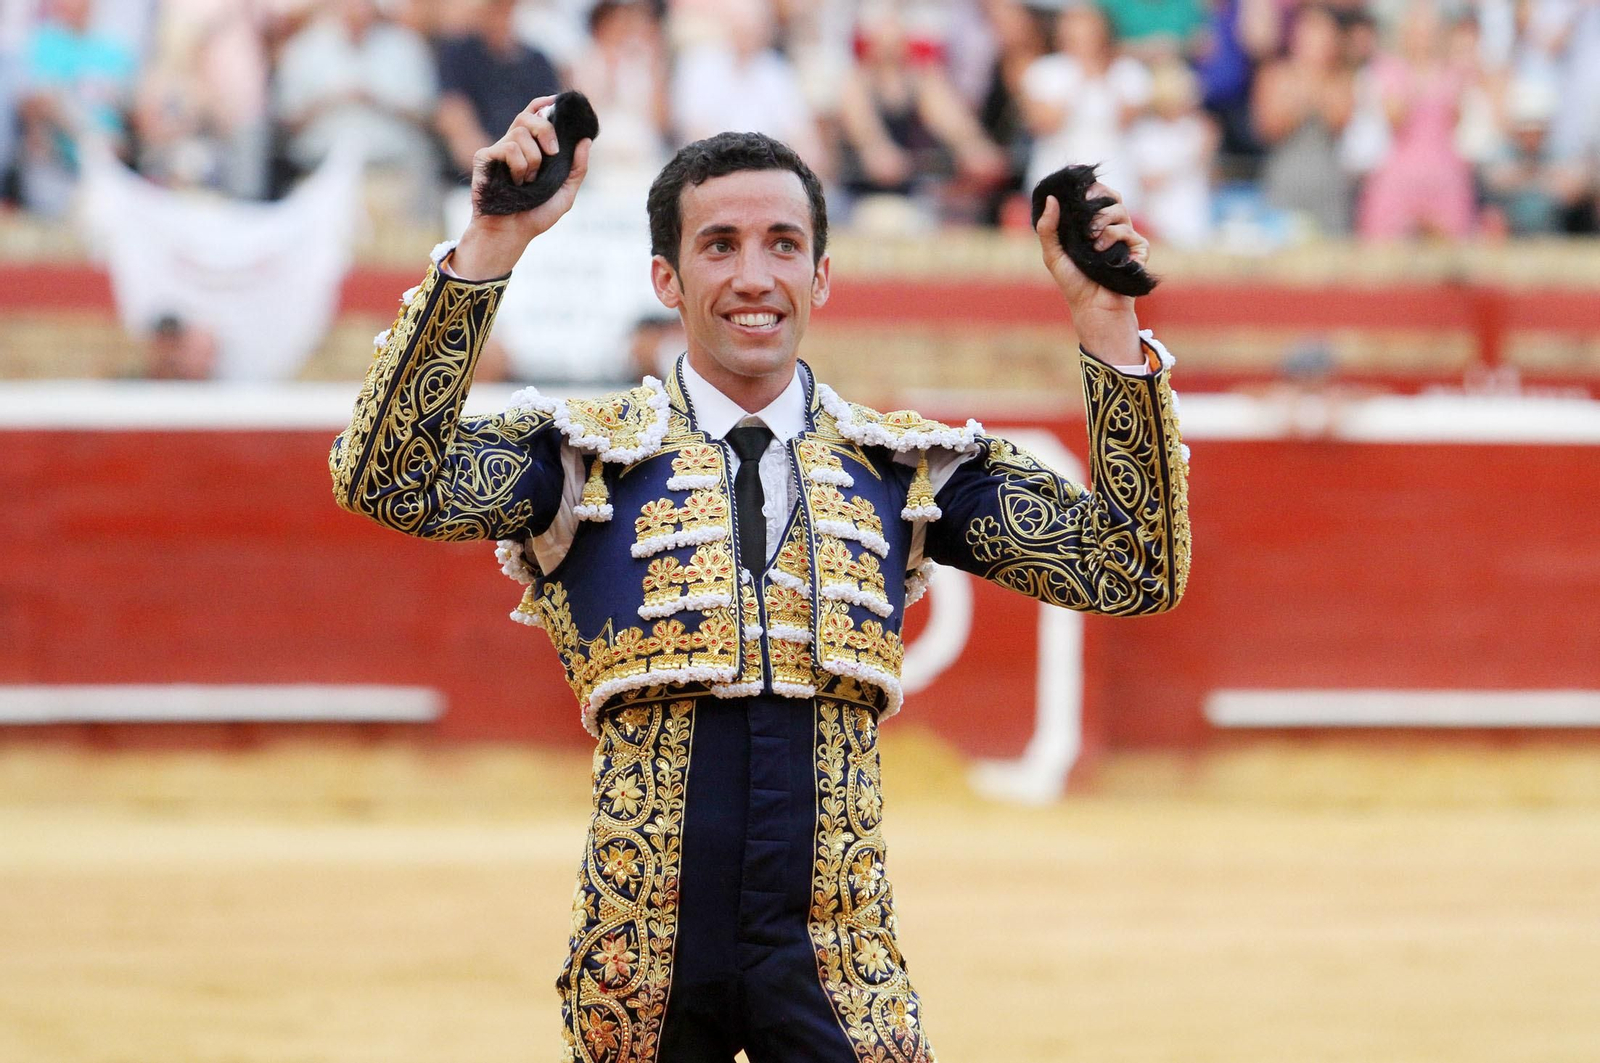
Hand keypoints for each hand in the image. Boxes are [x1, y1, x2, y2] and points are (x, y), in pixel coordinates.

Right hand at [452, 96, 592, 279]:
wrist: (512, 233)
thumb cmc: (535, 216)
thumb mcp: (565, 193)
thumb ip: (577, 168)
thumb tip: (586, 140)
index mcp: (531, 148)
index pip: (534, 114)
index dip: (544, 104)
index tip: (558, 102)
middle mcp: (514, 145)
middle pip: (528, 115)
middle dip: (545, 129)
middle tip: (553, 152)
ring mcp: (498, 150)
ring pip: (520, 133)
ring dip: (533, 160)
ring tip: (528, 181)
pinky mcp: (484, 156)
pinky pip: (509, 147)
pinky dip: (519, 166)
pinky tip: (515, 183)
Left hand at [1035, 180, 1146, 363]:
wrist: (1092, 306)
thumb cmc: (1073, 282)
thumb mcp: (1053, 254)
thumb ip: (1048, 228)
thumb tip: (1051, 198)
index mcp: (1092, 224)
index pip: (1097, 194)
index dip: (1090, 186)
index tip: (1079, 186)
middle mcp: (1110, 227)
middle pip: (1112, 196)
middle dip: (1097, 199)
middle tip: (1085, 207)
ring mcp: (1126, 238)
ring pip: (1120, 211)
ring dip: (1102, 221)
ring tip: (1091, 240)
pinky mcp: (1138, 250)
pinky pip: (1129, 232)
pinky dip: (1114, 237)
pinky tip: (1102, 250)